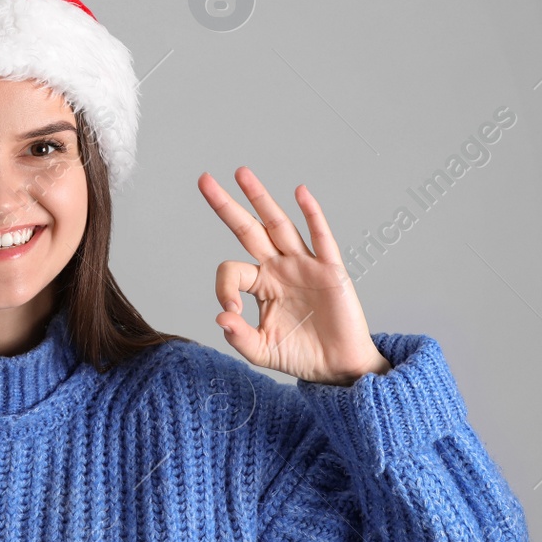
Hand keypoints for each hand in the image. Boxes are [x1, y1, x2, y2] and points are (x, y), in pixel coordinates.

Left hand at [198, 168, 389, 385]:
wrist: (337, 368)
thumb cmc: (300, 355)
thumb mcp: (261, 350)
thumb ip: (238, 336)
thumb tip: (220, 317)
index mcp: (261, 284)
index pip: (232, 270)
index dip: (223, 288)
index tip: (230, 312)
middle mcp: (279, 267)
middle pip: (248, 229)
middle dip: (226, 205)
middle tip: (204, 180)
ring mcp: (304, 265)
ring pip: (279, 225)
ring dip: (260, 198)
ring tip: (241, 174)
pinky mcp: (330, 270)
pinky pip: (320, 238)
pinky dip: (312, 214)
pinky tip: (300, 192)